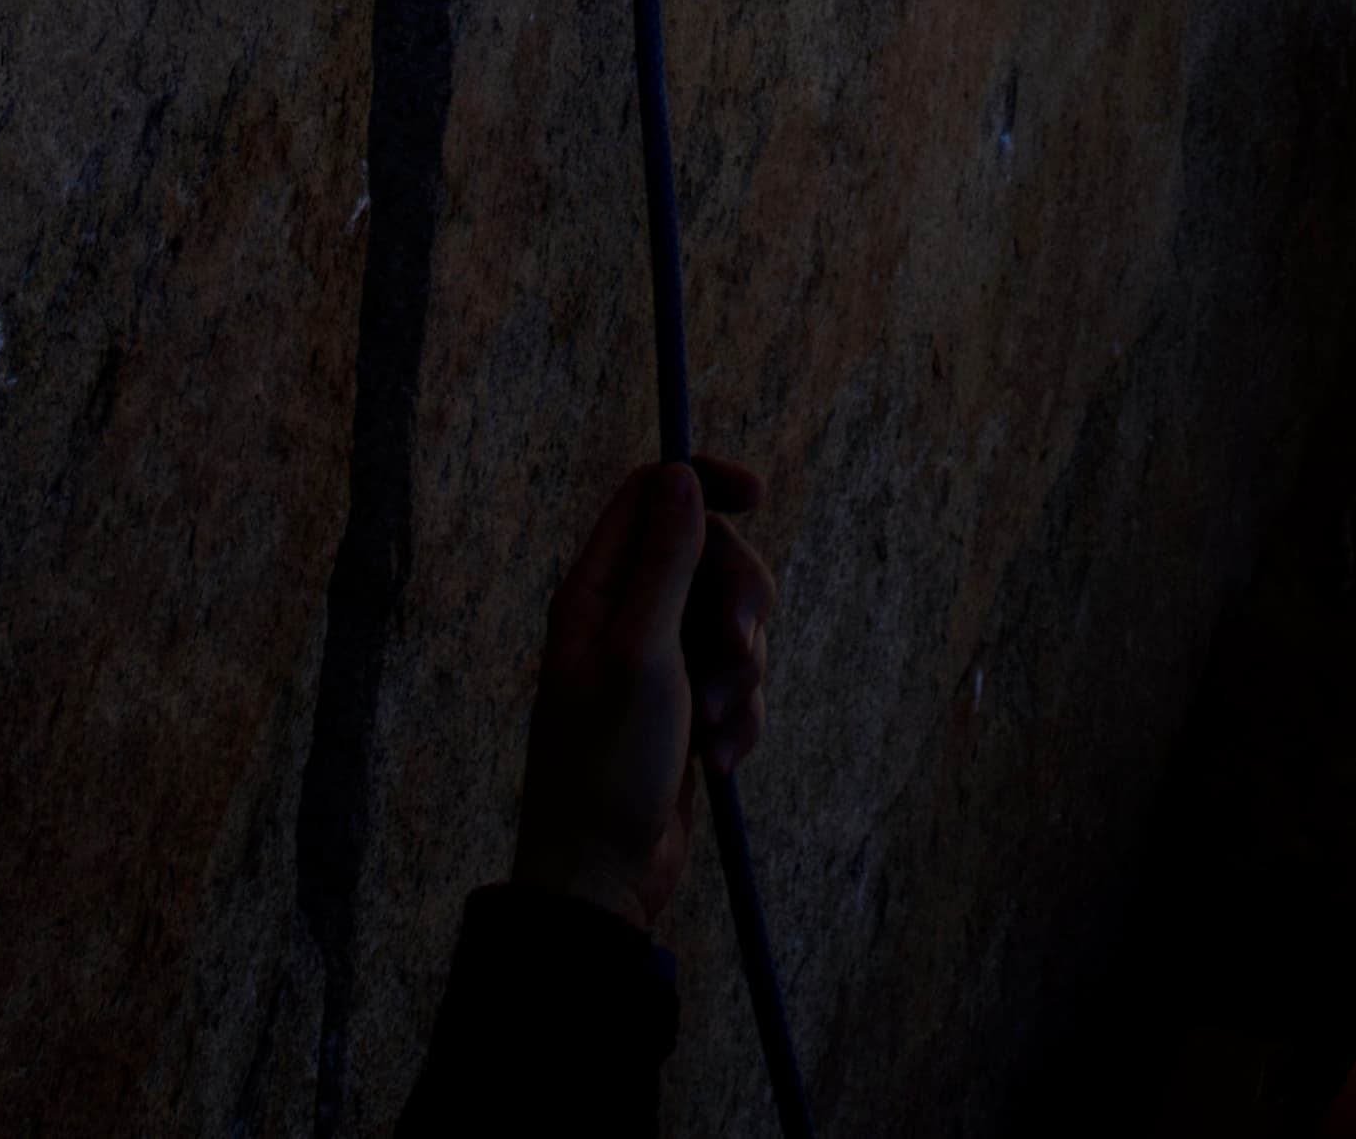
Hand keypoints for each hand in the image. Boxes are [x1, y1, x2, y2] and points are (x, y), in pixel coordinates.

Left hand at [510, 456, 775, 935]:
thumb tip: (680, 475)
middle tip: (733, 648)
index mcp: (598, 591)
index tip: (757, 496)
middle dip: (737, 604)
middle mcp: (626, 617)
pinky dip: (738, 717)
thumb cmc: (608, 766)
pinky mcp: (685, 709)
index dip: (705, 483)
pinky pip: (737, 682)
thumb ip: (666, 563)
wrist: (604, 879)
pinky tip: (717, 762)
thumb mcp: (642, 654)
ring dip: (739, 676)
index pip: (653, 494)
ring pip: (732, 624)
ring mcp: (658, 664)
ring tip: (713, 730)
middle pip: (710, 557)